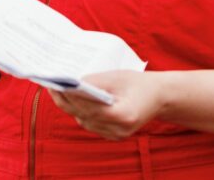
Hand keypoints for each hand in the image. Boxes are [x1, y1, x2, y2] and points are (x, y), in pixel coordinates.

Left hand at [47, 71, 164, 140]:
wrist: (160, 96)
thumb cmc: (140, 83)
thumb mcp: (119, 77)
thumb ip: (95, 82)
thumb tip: (72, 83)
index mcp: (124, 115)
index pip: (91, 107)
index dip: (72, 97)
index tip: (58, 86)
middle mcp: (119, 129)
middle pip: (85, 116)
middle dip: (67, 101)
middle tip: (52, 86)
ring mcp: (116, 135)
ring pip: (85, 122)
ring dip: (72, 107)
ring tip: (59, 92)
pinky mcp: (113, 136)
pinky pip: (91, 124)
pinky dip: (81, 112)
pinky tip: (73, 101)